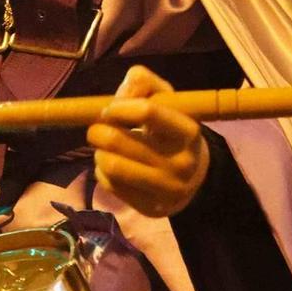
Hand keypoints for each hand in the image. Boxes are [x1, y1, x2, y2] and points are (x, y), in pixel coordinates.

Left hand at [88, 65, 209, 218]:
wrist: (194, 177)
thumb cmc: (170, 130)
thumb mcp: (166, 98)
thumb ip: (142, 83)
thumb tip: (116, 100)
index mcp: (188, 131)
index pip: (147, 111)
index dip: (118, 107)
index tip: (109, 109)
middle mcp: (181, 163)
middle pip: (119, 141)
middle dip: (98, 131)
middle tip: (97, 129)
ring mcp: (167, 189)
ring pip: (111, 165)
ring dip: (99, 152)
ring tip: (104, 148)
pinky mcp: (151, 208)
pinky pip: (110, 185)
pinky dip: (102, 171)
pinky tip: (113, 166)